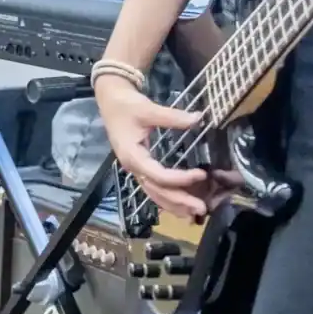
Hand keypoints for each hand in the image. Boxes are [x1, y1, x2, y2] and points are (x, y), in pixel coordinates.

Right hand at [94, 74, 214, 219]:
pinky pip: (154, 187)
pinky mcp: (140, 166)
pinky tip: (181, 203)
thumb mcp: (148, 109)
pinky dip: (167, 197)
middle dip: (179, 201)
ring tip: (194, 213)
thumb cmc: (126, 105)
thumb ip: (172, 117)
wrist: (110, 100)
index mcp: (133, 156)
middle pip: (157, 191)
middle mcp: (133, 167)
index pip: (158, 175)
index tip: (201, 174)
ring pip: (154, 193)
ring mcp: (136, 169)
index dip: (180, 179)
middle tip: (202, 208)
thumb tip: (198, 118)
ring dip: (174, 204)